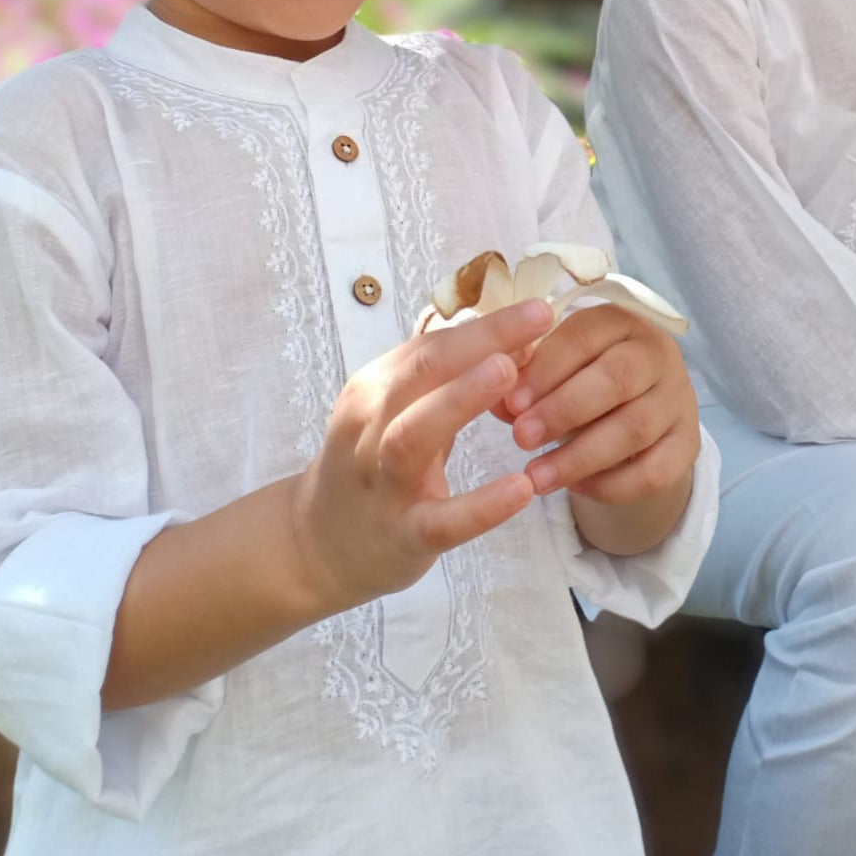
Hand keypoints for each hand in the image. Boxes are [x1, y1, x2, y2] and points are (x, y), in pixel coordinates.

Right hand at [289, 298, 552, 615]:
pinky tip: (522, 488)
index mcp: (374, 390)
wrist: (316, 547)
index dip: (486, 325)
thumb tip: (518, 344)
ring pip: (414, 434)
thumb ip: (448, 382)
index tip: (538, 309)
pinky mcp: (403, 535)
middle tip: (538, 317)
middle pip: (421, 371)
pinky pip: (442, 520)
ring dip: (461, 398)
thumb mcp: (397, 413)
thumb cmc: (372, 467)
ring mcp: (383, 483)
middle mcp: (370, 427)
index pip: (432, 345)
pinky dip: (482, 505)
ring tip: (512, 374)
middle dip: (481, 339)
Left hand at [501, 302, 699, 520]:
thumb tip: (495, 398)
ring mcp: (679, 398)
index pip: (585, 335)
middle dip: (564, 410)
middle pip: (617, 378)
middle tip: (521, 438)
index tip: (510, 401)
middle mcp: (657, 353)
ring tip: (536, 476)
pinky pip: (655, 471)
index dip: (546, 368)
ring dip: (580, 456)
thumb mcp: (553, 367)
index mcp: (620, 320)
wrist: (632, 412)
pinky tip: (575, 489)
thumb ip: (525, 378)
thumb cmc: (579, 378)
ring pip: (635, 428)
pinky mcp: (689, 444)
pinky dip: (612, 485)